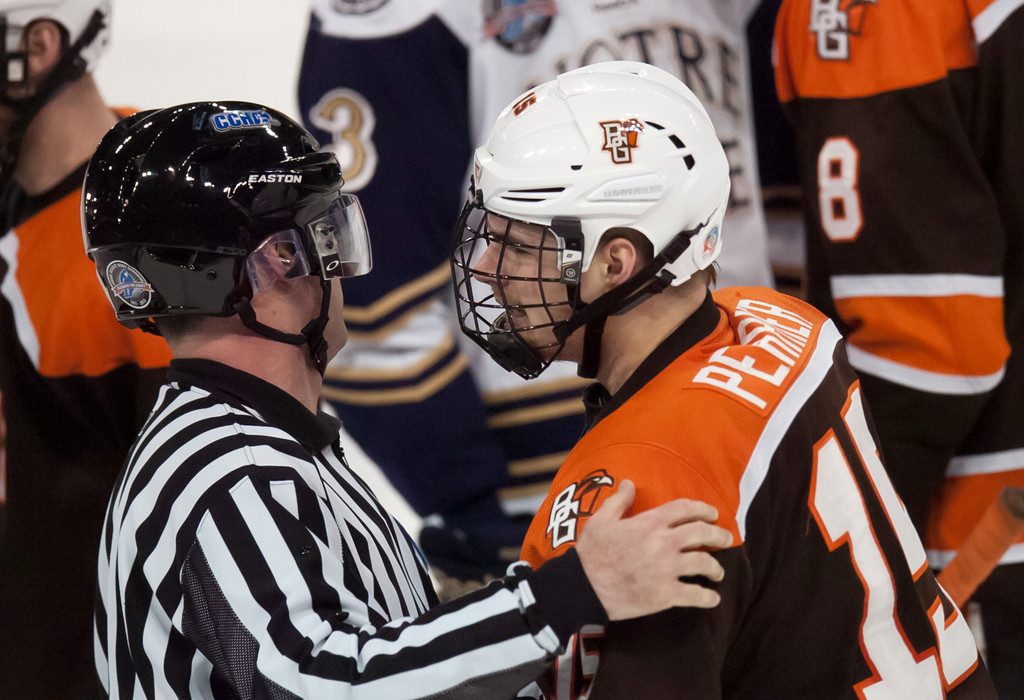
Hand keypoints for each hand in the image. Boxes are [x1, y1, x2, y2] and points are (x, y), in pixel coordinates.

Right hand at [575, 480, 732, 620]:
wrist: (583, 587)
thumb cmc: (590, 552)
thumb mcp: (600, 520)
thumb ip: (619, 501)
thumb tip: (628, 484)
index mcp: (649, 523)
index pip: (685, 509)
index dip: (703, 509)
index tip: (712, 513)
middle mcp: (662, 543)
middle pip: (702, 533)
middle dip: (719, 535)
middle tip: (726, 539)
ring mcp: (666, 569)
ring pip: (703, 563)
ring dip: (715, 568)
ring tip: (718, 572)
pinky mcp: (665, 595)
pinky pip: (695, 595)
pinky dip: (708, 598)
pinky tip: (712, 599)